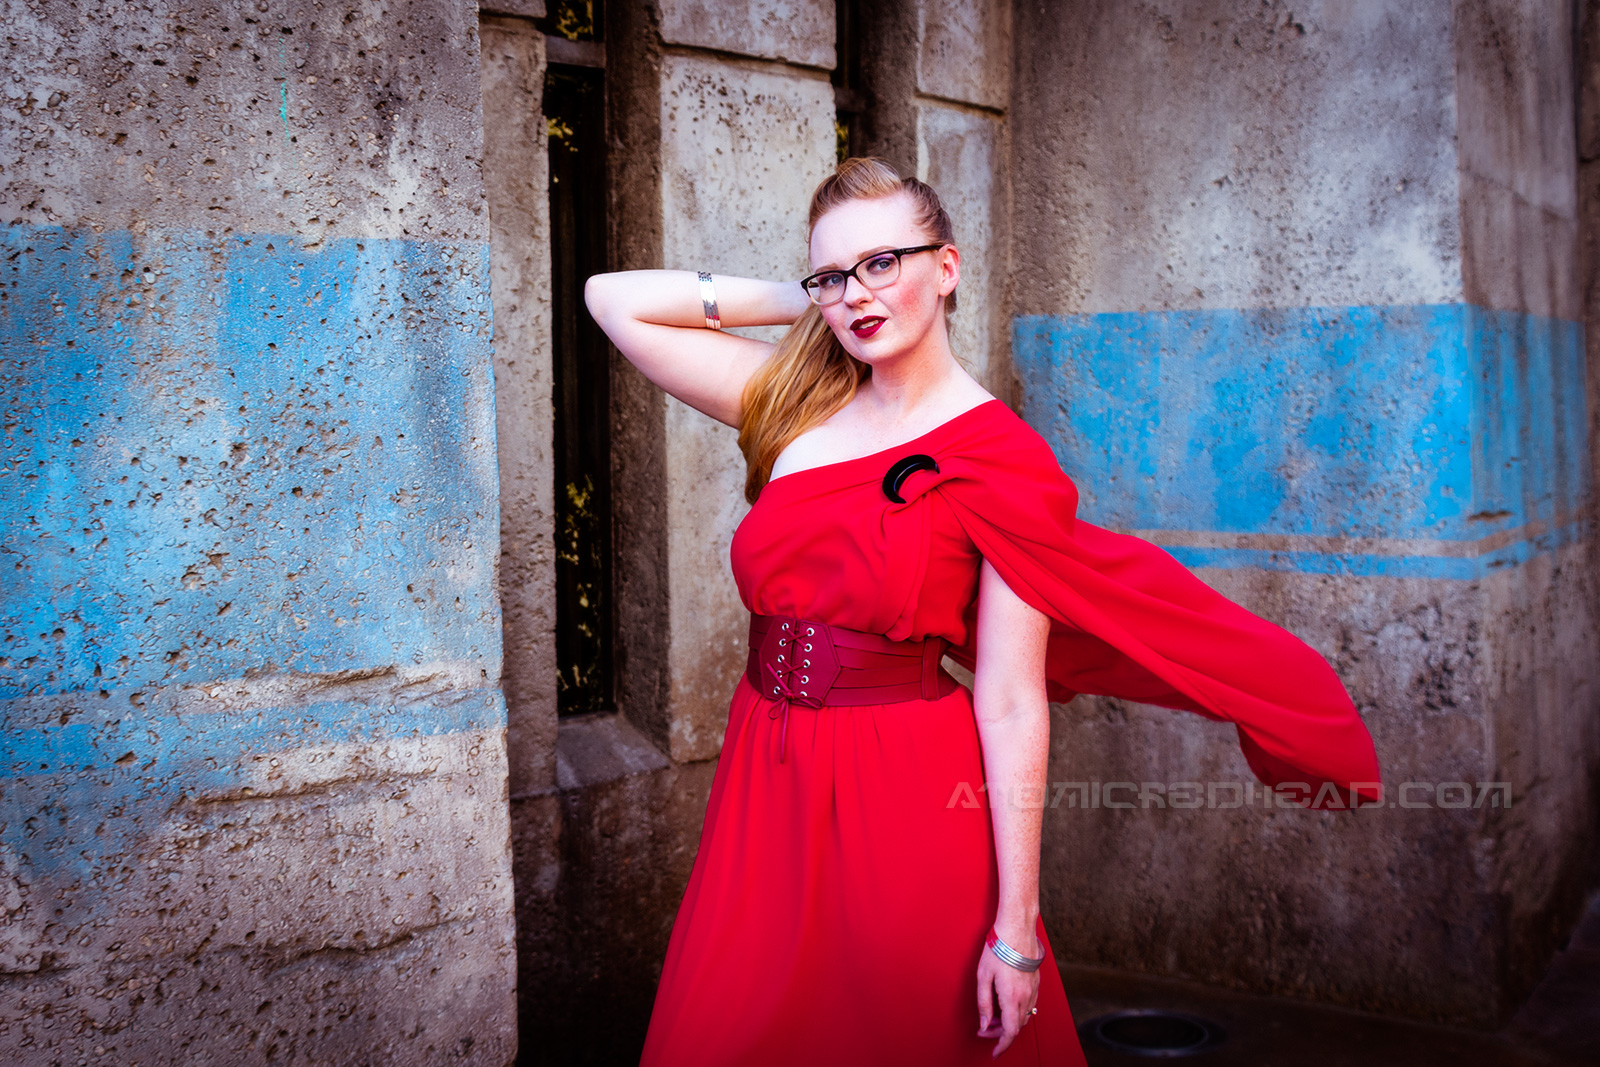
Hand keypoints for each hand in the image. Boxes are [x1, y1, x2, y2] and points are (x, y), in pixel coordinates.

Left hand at [976, 940, 1040, 1057]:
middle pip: (1016, 1027)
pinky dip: (1017, 1012)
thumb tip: (984, 1024)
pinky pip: (1029, 1005)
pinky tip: (1006, 1005)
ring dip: (1009, 1022)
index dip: (1002, 1046)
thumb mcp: (983, 976)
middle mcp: (1026, 997)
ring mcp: (1033, 990)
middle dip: (1000, 1034)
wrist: (1017, 928)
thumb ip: (983, 1003)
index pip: (1010, 1032)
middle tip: (985, 1030)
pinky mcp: (1036, 982)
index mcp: (1012, 998)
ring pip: (1024, 1017)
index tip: (995, 1052)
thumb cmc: (998, 949)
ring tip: (993, 1018)